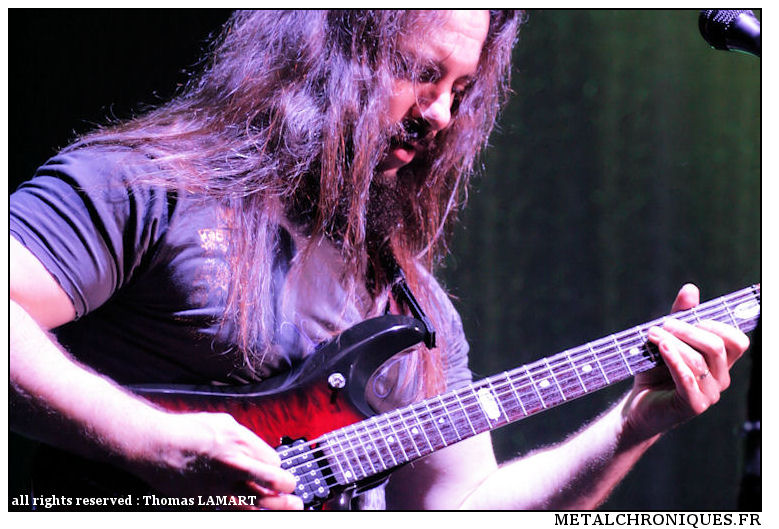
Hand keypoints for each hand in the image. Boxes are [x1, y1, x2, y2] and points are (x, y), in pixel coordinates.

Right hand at [130, 411, 303, 509]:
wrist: (154, 446)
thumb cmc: (186, 431)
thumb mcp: (223, 423)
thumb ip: (245, 438)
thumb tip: (260, 451)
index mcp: (238, 444)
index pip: (273, 462)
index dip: (277, 467)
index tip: (279, 470)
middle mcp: (232, 467)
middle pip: (271, 484)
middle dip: (287, 490)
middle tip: (295, 494)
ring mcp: (219, 487)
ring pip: (255, 503)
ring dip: (276, 506)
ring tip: (291, 508)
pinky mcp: (206, 500)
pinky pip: (232, 510)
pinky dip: (247, 510)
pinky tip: (253, 511)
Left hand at [621, 284, 749, 440]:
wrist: (636, 405)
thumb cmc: (654, 372)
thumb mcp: (666, 340)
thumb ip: (680, 317)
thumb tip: (690, 289)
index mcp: (720, 363)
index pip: (737, 341)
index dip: (719, 324)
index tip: (694, 315)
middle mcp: (720, 379)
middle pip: (716, 346)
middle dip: (688, 330)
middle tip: (663, 324)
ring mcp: (709, 394)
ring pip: (699, 360)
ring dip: (673, 342)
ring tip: (651, 334)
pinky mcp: (693, 405)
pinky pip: (687, 378)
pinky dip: (673, 359)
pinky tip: (660, 348)